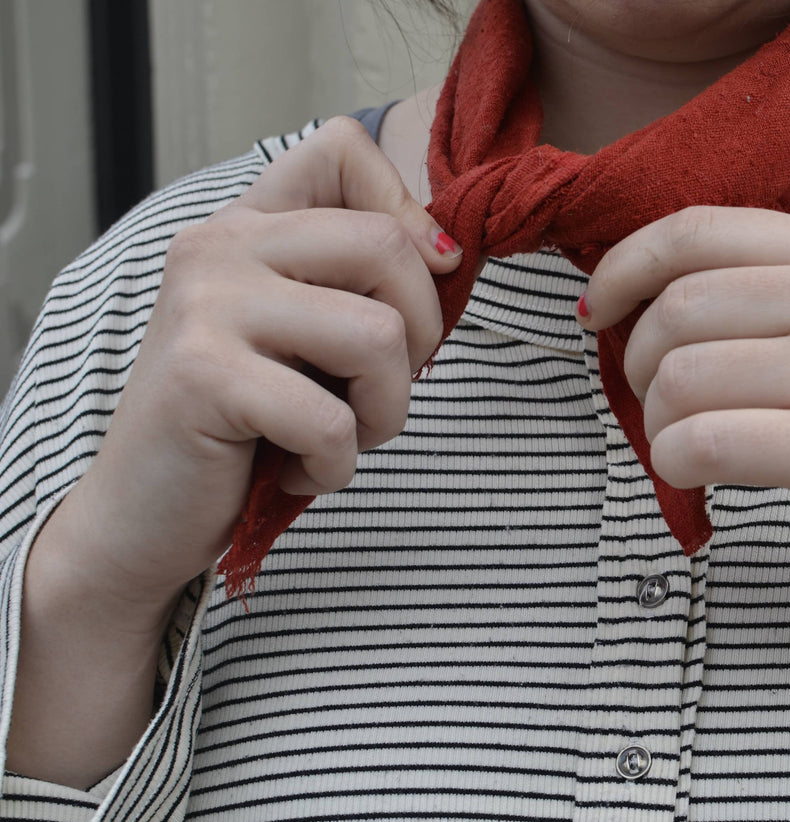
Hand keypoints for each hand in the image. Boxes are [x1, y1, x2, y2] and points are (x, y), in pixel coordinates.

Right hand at [9, 117, 459, 786]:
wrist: (144, 513)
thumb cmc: (246, 429)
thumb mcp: (309, 340)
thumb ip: (360, 286)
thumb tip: (451, 252)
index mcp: (249, 225)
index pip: (343, 147)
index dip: (409, 212)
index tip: (410, 292)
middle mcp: (221, 246)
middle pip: (390, 246)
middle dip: (420, 338)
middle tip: (378, 393)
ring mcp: (207, 304)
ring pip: (378, 336)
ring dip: (385, 413)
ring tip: (339, 440)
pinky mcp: (204, 375)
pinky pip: (333, 419)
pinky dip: (338, 466)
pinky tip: (301, 472)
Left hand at [579, 207, 789, 719]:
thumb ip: (771, 298)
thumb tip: (634, 300)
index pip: (700, 229)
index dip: (625, 266)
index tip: (597, 311)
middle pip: (679, 307)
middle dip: (637, 366)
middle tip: (658, 408)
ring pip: (681, 377)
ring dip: (658, 426)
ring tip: (687, 451)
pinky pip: (704, 442)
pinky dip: (675, 466)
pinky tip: (697, 483)